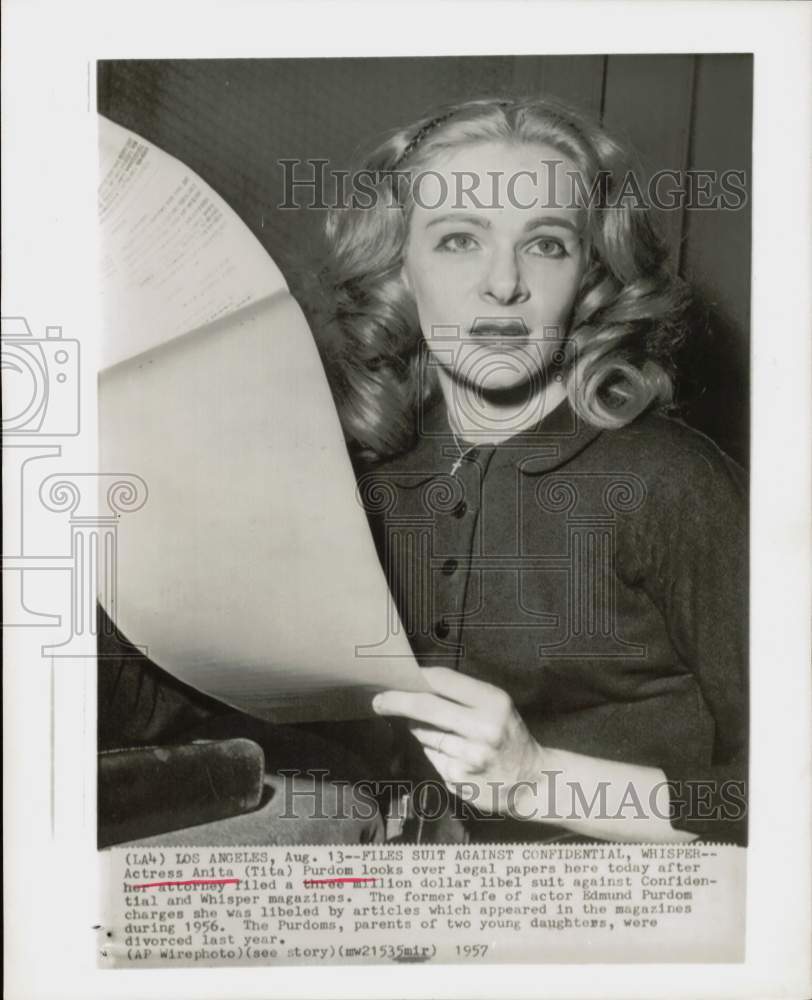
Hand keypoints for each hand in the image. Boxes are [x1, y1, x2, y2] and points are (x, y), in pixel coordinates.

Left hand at [372, 667, 544, 814]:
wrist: (532, 782)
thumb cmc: (509, 736)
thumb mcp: (497, 707)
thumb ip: (461, 696)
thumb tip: (415, 686)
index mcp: (493, 703)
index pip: (442, 680)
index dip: (415, 678)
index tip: (395, 677)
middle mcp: (482, 729)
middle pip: (425, 706)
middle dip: (395, 701)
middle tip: (378, 701)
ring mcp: (468, 757)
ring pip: (424, 734)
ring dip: (418, 728)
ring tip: (438, 729)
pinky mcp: (457, 779)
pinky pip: (431, 756)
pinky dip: (433, 751)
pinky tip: (452, 754)